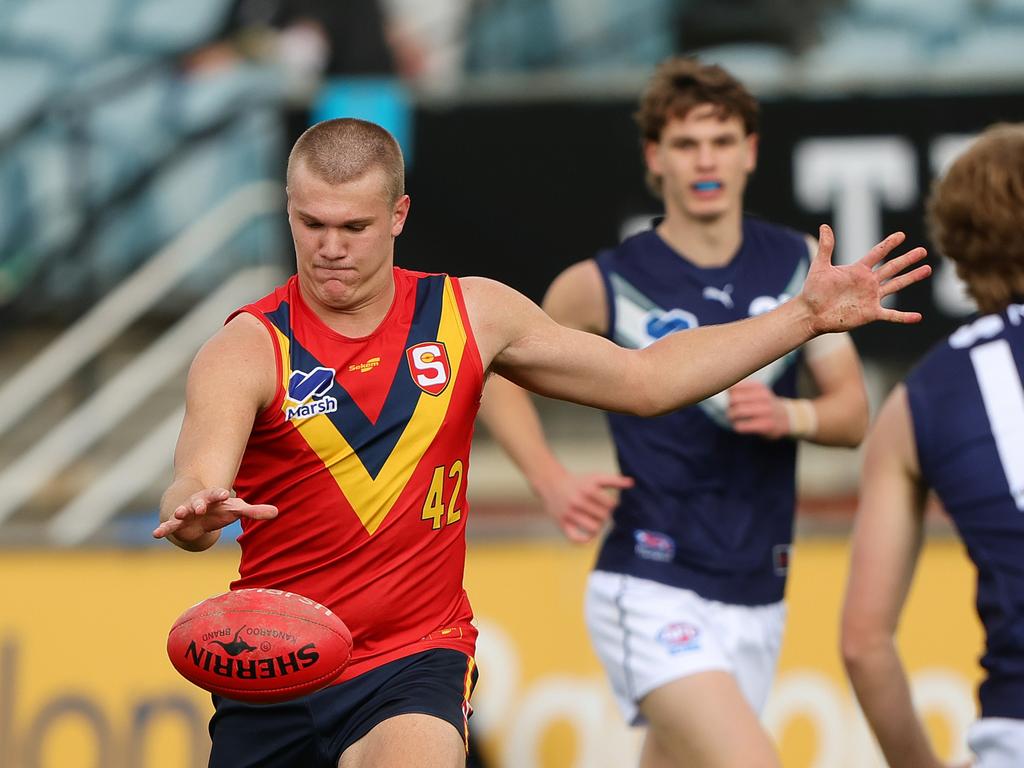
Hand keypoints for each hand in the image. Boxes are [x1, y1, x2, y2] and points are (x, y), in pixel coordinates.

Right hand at [152, 487, 277, 543]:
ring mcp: (186, 513)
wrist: (195, 508)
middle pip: (198, 502)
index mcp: (213, 499)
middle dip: (198, 503)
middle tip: (199, 507)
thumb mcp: (236, 510)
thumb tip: (276, 512)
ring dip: (180, 513)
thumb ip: (254, 512)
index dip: (220, 494)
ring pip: (182, 512)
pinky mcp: (177, 524)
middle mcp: (198, 503)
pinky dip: (163, 529)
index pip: (217, 495)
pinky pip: (169, 526)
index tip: (225, 493)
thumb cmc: (219, 509)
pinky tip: (155, 534)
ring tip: (177, 514)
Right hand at [540, 472, 633, 542]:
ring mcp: (570, 513)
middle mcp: (578, 501)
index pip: (611, 504)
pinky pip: (575, 538)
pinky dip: (583, 540)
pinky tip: (588, 537)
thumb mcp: (595, 478)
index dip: (612, 505)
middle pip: (603, 517)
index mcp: (588, 489)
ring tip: (595, 521)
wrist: (552, 483)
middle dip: (604, 515)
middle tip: (600, 512)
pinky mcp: (562, 523)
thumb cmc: (578, 482)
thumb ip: (614, 480)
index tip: (607, 503)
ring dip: (597, 527)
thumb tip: (632, 483)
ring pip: (593, 528)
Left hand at [727, 380, 788, 438]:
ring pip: (738, 411)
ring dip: (731, 416)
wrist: (786, 418)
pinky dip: (737, 426)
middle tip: (730, 410)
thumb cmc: (764, 404)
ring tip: (733, 419)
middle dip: (729, 406)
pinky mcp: (766, 425)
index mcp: (759, 387)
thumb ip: (741, 389)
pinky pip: (743, 426)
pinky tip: (739, 426)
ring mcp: (766, 411)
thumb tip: (722, 387)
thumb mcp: (757, 392)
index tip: (731, 399)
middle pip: (734, 399)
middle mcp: (764, 397)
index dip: (729, 394)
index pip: (734, 386)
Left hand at [801, 225, 929, 333]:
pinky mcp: (870, 313)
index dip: (889, 244)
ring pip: (896, 285)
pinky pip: (891, 315)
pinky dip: (904, 317)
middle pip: (892, 267)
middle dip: (908, 259)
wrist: (811, 313)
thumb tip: (824, 226)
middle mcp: (868, 282)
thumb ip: (826, 247)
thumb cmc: (813, 290)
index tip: (902, 235)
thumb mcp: (820, 267)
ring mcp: (871, 297)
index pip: (877, 254)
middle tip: (923, 250)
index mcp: (858, 270)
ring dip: (912, 278)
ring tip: (927, 269)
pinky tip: (917, 317)